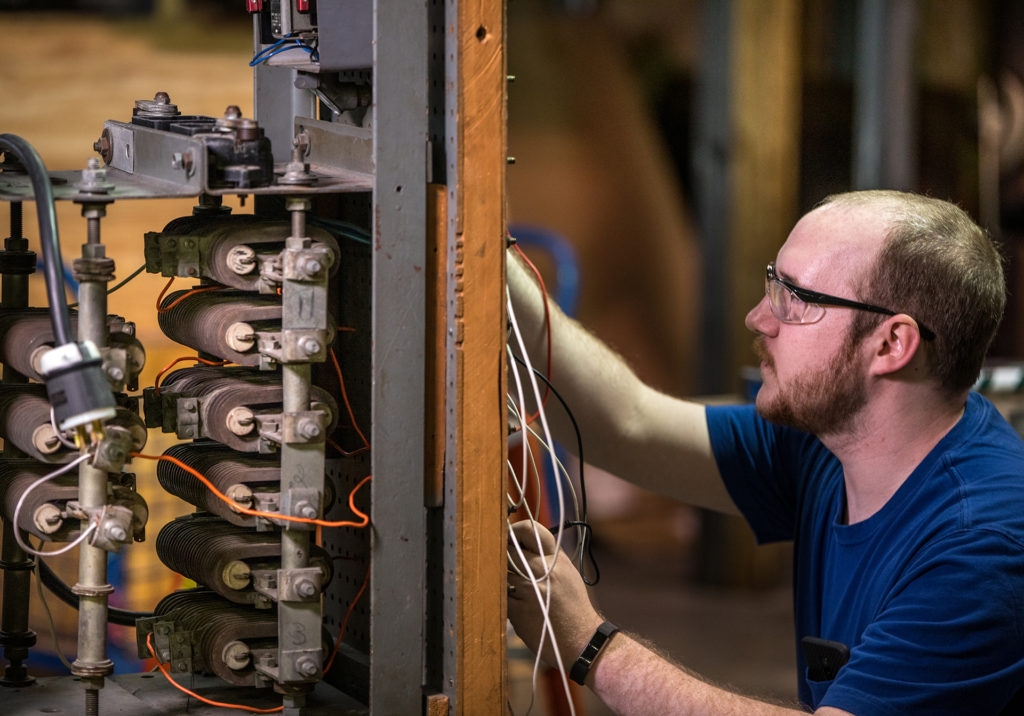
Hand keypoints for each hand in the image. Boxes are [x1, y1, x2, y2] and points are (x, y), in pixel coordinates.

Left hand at [507, 519, 603, 669]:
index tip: (507, 535)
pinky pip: (499, 594)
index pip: (529, 529)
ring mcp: (528, 589)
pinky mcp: (517, 610)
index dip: (513, 529)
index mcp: (556, 558)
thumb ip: (546, 557)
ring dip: (498, 576)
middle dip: (500, 553)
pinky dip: (500, 596)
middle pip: (507, 548)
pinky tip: (511, 602)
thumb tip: (520, 543)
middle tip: (498, 559)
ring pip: (500, 571)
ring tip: (507, 584)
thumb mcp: (566, 574)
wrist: (582, 641)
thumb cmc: (573, 607)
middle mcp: (542, 570)